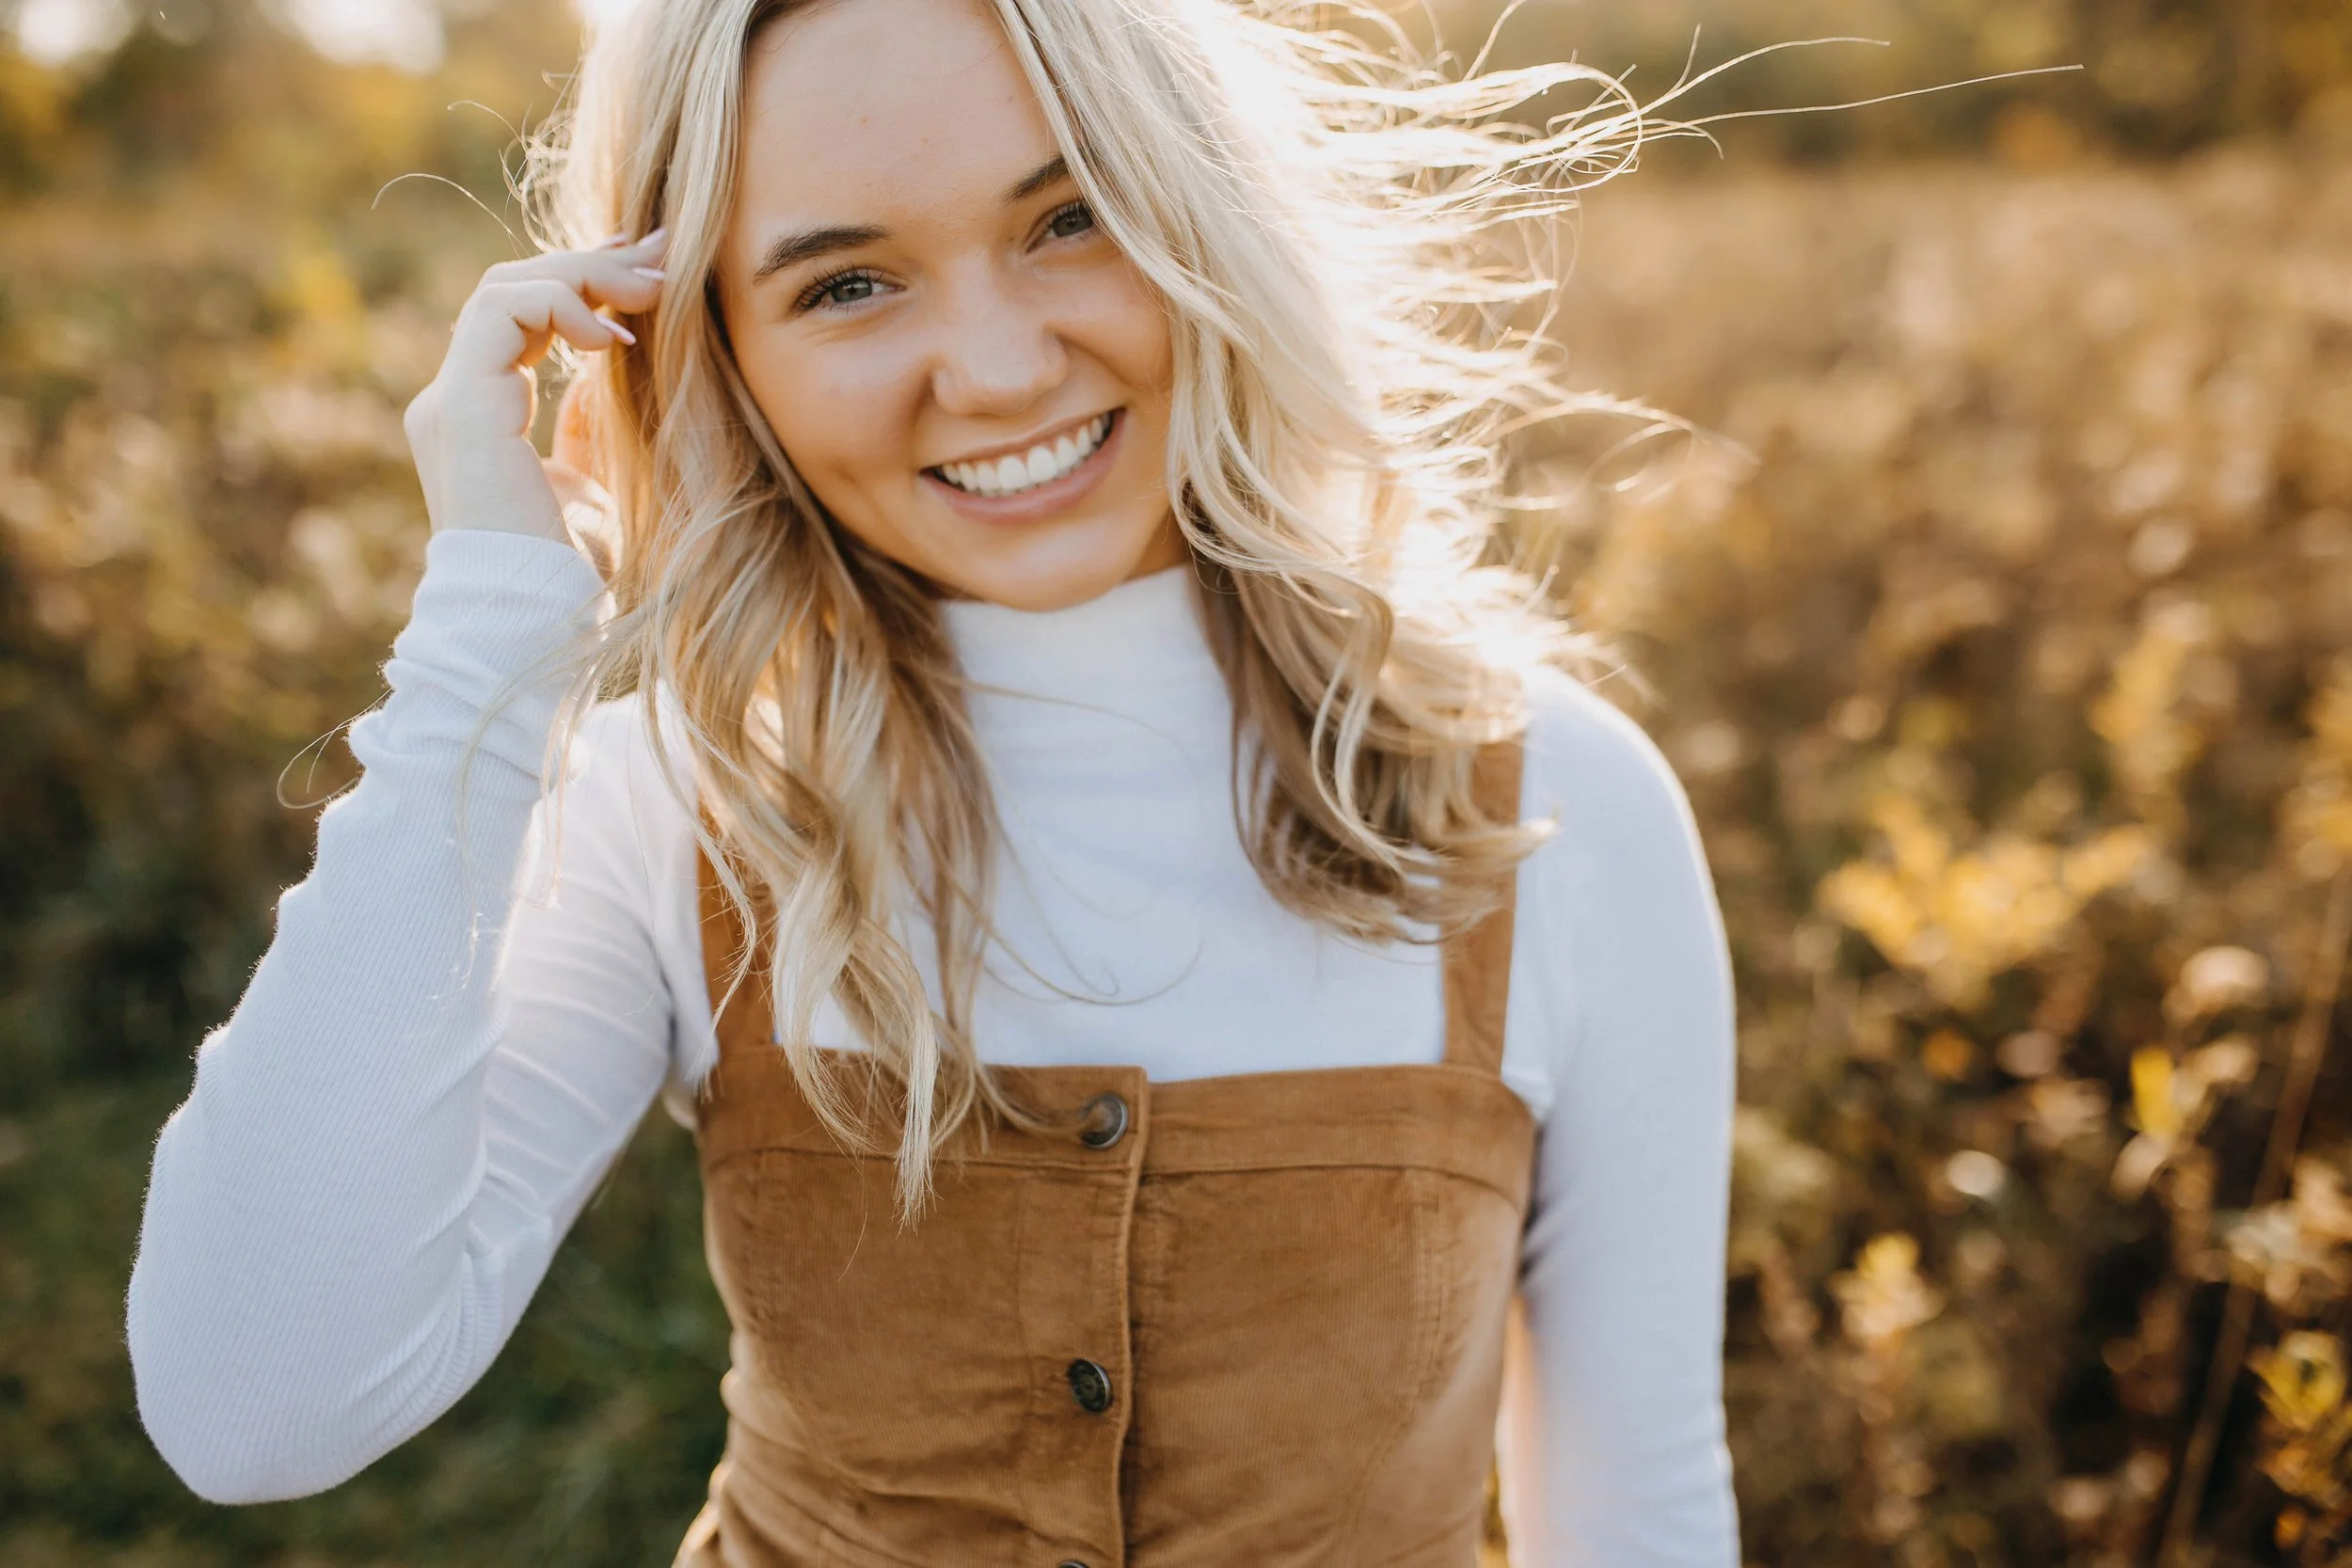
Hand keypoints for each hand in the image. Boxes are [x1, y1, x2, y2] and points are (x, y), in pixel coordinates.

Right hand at [402, 230, 666, 544]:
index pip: (519, 317)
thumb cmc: (570, 575)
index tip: (650, 271)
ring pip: (504, 287)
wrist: (537, 623)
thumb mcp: (589, 483)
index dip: (582, 282)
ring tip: (649, 291)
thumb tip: (604, 367)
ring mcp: (451, 402)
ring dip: (583, 275)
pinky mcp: (462, 407)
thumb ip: (583, 426)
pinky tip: (613, 338)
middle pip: (511, 288)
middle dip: (590, 262)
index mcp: (480, 417)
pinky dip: (562, 304)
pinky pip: (503, 311)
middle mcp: (455, 402)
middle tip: (660, 256)